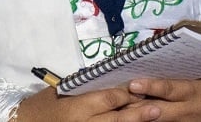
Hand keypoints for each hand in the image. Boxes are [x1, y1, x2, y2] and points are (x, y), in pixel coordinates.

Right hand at [15, 85, 160, 121]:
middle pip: (117, 119)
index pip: (109, 99)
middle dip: (138, 114)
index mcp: (77, 108)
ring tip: (152, 120)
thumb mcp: (63, 91)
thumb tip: (112, 83)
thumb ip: (86, 89)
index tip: (140, 89)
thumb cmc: (43, 105)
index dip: (127, 95)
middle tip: (157, 109)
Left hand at [124, 74, 200, 121]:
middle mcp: (187, 111)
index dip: (151, 87)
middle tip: (118, 99)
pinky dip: (146, 121)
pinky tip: (132, 117)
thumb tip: (154, 57)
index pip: (169, 89)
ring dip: (137, 117)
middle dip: (136, 106)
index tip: (134, 83)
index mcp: (193, 92)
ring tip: (119, 109)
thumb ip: (179, 72)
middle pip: (157, 111)